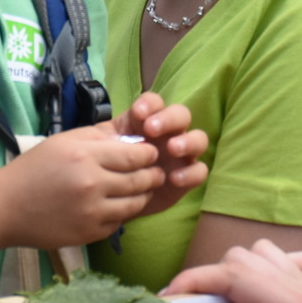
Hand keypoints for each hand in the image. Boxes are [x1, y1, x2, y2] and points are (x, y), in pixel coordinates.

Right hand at [0, 126, 159, 249]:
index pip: (135, 156)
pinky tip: (116, 206)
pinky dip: (121, 214)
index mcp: (85, 156)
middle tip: (156, 172)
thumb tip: (133, 138)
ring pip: (134, 204)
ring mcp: (91, 212)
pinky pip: (118, 223)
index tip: (151, 154)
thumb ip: (99, 137)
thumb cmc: (35, 168)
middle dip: (153, 175)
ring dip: (143, 196)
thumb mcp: (64, 141)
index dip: (149, 154)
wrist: (5, 207)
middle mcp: (92, 184)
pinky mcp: (88, 234)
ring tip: (141, 189)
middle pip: (140, 180)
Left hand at [113, 91, 209, 216]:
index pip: (154, 103)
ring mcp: (182, 154)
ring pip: (198, 138)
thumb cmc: (110, 168)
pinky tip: (174, 179)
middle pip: (180, 114)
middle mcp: (169, 133)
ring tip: (173, 149)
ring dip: (188, 141)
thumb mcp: (102, 150)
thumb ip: (104, 140)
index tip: (137, 113)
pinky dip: (191, 173)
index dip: (149, 104)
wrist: (115, 199)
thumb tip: (109, 135)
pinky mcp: (189, 176)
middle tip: (152, 129)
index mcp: (147, 121)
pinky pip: (200, 171)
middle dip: (169, 118)